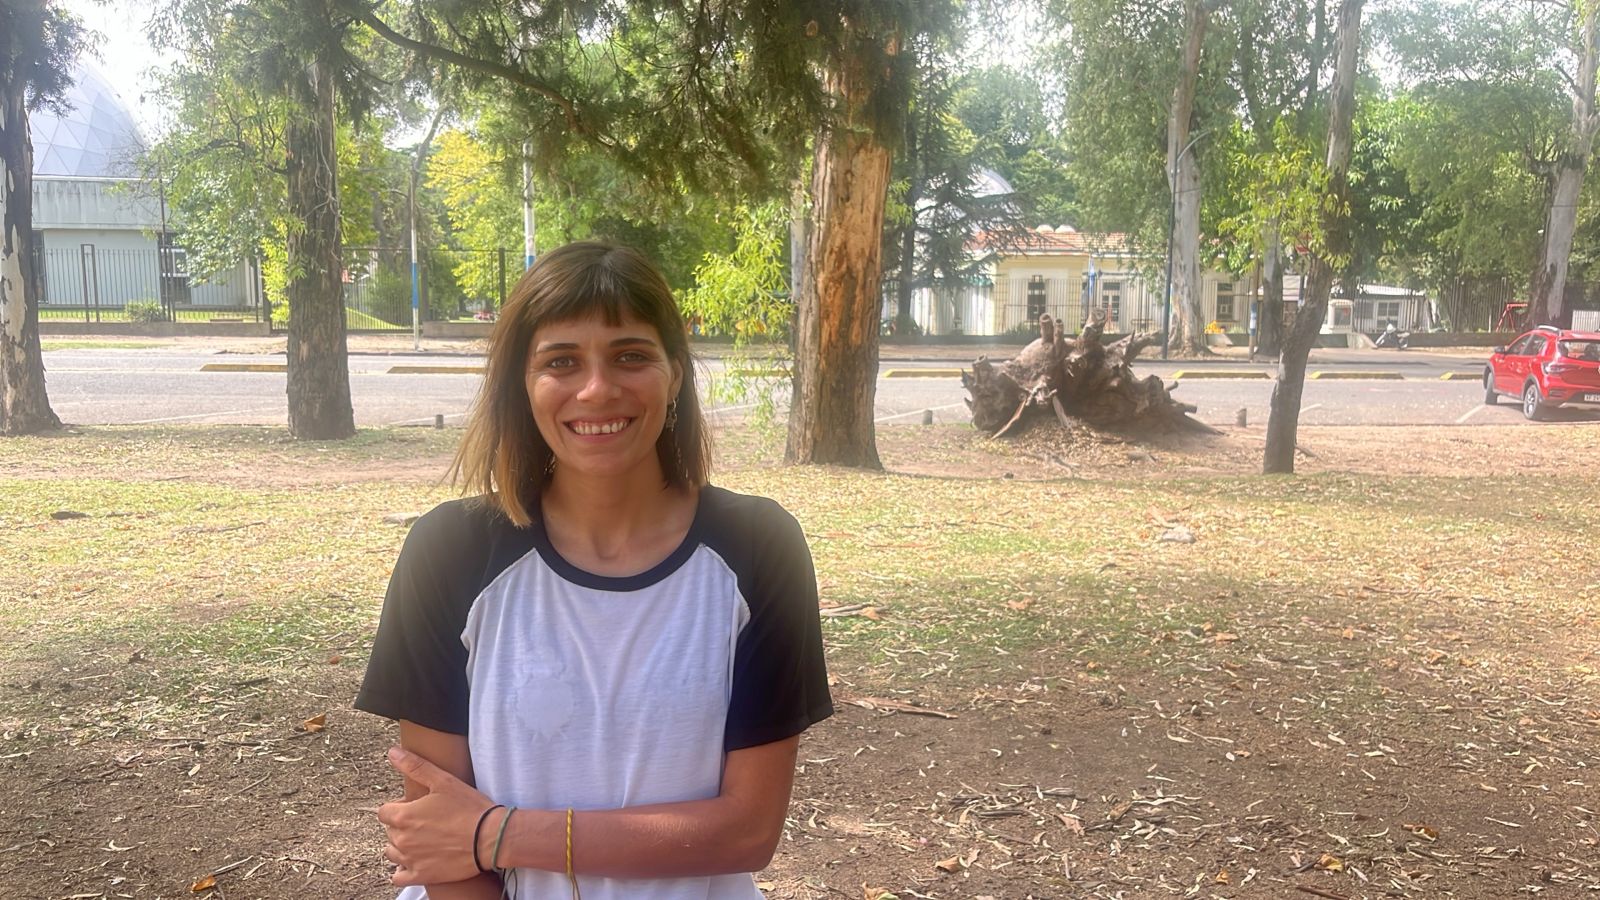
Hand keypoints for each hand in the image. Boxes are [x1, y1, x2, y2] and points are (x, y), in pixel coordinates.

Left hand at [377, 746, 498, 885]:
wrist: (491, 838)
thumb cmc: (469, 807)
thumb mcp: (443, 781)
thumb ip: (414, 766)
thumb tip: (392, 752)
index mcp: (403, 816)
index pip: (384, 811)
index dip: (399, 807)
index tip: (417, 806)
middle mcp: (401, 840)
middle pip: (389, 831)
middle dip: (402, 825)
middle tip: (426, 821)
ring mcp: (410, 860)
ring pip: (392, 853)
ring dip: (401, 846)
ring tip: (422, 840)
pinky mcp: (421, 876)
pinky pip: (398, 877)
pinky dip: (402, 871)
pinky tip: (414, 862)